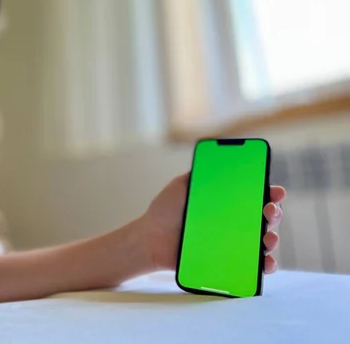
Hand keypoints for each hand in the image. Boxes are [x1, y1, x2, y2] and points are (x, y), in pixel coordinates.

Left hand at [138, 173, 284, 273]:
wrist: (149, 239)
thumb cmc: (164, 212)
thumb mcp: (181, 186)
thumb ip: (198, 174)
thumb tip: (217, 159)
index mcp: (225, 203)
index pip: (254, 196)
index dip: (269, 193)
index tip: (275, 191)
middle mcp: (232, 222)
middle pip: (264, 218)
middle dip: (274, 213)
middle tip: (269, 211)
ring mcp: (231, 243)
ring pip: (263, 242)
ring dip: (272, 239)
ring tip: (267, 237)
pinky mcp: (227, 262)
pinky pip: (252, 267)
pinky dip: (264, 266)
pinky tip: (265, 262)